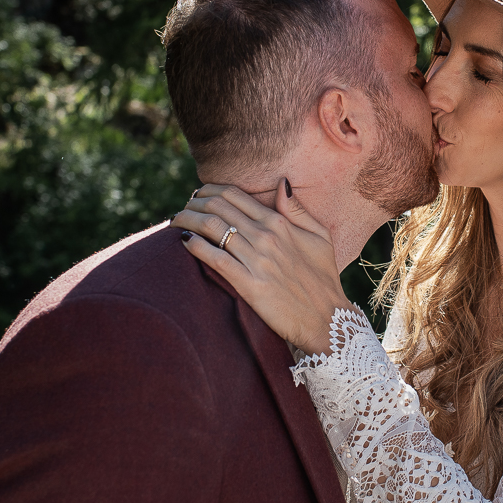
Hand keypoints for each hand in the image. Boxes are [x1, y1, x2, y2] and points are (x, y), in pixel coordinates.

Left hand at [170, 180, 354, 355]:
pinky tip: (184, 243)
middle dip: (193, 203)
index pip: (234, 195)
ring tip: (176, 223)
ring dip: (188, 220)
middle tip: (183, 209)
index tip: (197, 196)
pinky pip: (214, 259)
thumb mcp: (320, 237)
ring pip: (211, 228)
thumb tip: (281, 183)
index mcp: (279, 223)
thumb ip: (297, 210)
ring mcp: (257, 260)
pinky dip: (195, 247)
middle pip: (218, 207)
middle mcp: (266, 237)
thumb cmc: (323, 278)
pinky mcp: (249, 284)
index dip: (209, 190)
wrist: (326, 319)